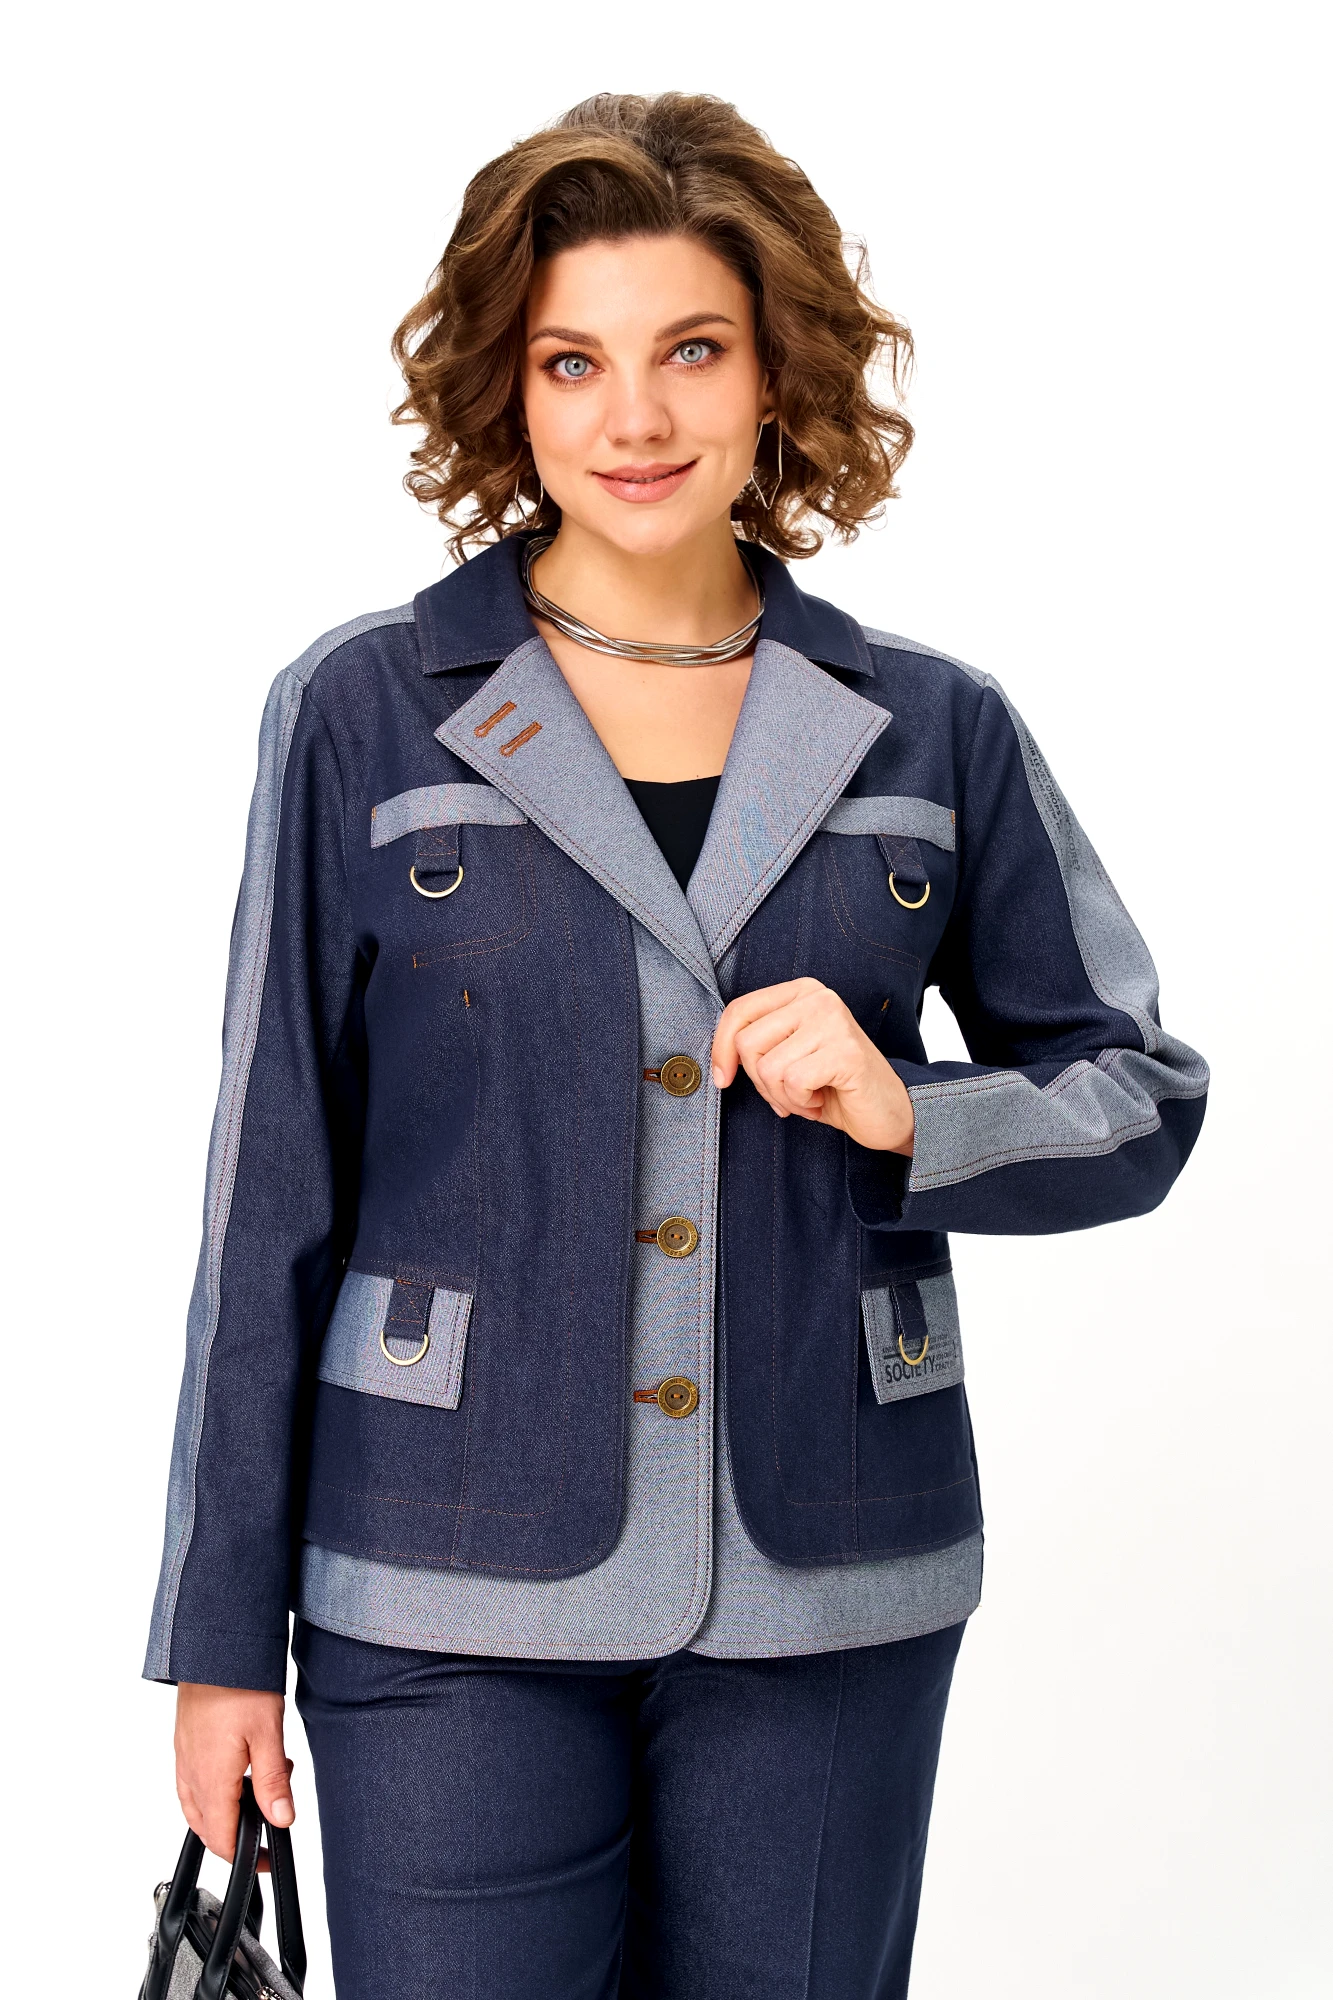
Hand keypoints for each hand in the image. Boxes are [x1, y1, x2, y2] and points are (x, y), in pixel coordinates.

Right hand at [175, 1683, 293, 1862]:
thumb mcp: (268, 1734)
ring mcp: (183, 1759)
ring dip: (223, 1815)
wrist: (213, 1648)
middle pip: (206, 1829)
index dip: (245, 1856)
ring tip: (259, 1791)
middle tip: (270, 1819)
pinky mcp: (183, 1744)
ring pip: (196, 1808)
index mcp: (211, 1780)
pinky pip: (191, 1785)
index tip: (265, 1859)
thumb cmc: (239, 1684)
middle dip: (236, 1836)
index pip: (221, 1839)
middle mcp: (190, 1774)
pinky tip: (234, 1776)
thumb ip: (273, 1782)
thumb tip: (281, 1820)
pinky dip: (211, 1794)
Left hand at [711, 977, 914, 1153]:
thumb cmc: (834, 1085)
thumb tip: (718, 1060)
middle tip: (789, 1093)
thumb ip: (760, 1045)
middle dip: (760, 1082)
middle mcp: (818, 998)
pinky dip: (801, 1103)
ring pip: (768, 1067)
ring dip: (783, 1096)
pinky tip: (821, 1100)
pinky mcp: (845, 1050)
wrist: (889, 1111)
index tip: (723, 1079)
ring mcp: (833, 1021)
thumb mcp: (790, 1055)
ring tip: (809, 1096)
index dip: (721, 1048)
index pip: (739, 1010)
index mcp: (801, 991)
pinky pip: (793, 1082)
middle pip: (748, 1042)